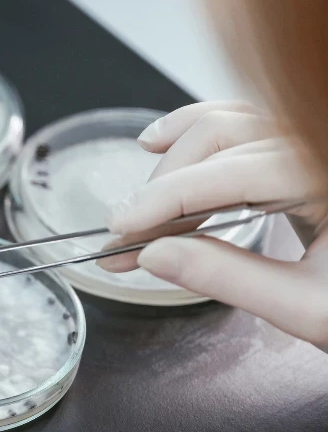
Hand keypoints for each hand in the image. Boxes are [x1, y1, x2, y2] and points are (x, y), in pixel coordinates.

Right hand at [97, 101, 327, 346]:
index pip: (234, 173)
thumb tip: (154, 256)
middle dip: (166, 184)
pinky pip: (246, 125)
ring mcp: (312, 142)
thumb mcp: (307, 309)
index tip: (122, 227)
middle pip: (225, 138)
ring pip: (230, 122)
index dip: (167, 198)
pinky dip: (200, 134)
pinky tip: (165, 142)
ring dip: (176, 157)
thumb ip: (227, 278)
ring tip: (138, 196)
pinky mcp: (303, 150)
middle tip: (127, 234)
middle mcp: (319, 145)